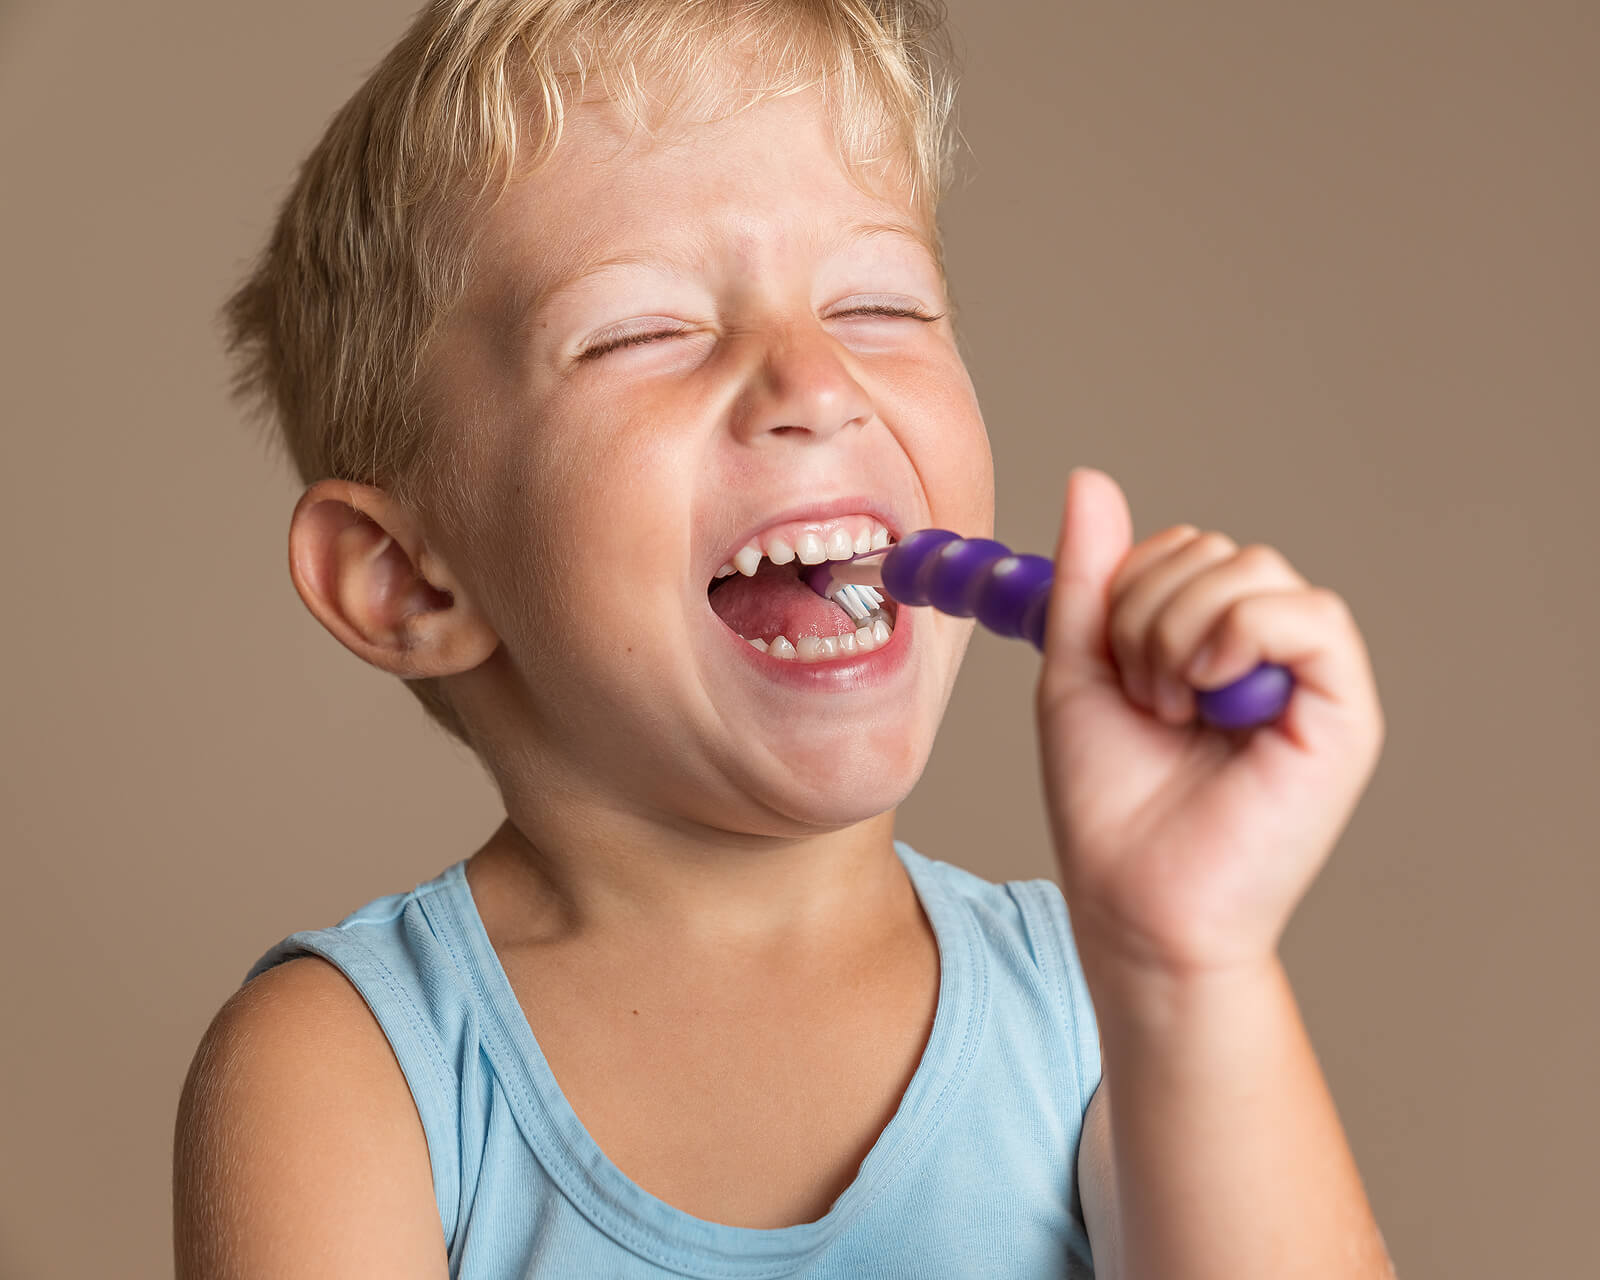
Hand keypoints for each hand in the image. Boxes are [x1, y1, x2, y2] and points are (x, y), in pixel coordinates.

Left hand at [1035, 468, 1385, 976]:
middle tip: (1142, 695)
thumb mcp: (1078, 669)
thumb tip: (1091, 480)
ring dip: (1179, 632)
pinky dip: (1240, 638)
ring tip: (1170, 709)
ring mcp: (1309, 677)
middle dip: (1146, 613)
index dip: (1128, 584)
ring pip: (1254, 570)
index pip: (1183, 546)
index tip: (1110, 662)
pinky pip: (1311, 616)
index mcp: (1208, 639)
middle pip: (1216, 549)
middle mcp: (1266, 651)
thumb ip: (1089, 578)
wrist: (1131, 900)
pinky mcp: (1345, 712)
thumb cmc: (1105, 802)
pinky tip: (1210, 697)